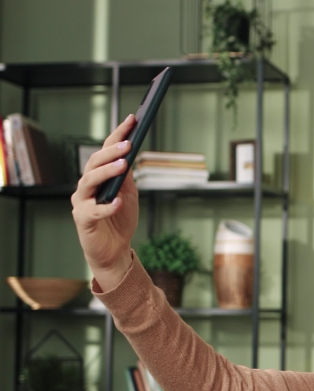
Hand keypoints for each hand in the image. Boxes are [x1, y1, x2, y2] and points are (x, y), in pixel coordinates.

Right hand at [71, 114, 139, 290]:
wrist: (115, 249)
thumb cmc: (120, 218)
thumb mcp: (129, 193)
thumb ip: (127, 176)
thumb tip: (129, 154)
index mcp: (98, 177)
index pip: (106, 151)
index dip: (118, 135)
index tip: (132, 120)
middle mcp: (86, 186)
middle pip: (94, 164)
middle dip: (111, 152)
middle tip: (128, 144)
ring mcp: (82, 202)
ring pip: (89, 182)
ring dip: (106, 172)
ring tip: (123, 165)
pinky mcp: (84, 220)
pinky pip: (93, 211)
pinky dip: (107, 206)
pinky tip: (118, 201)